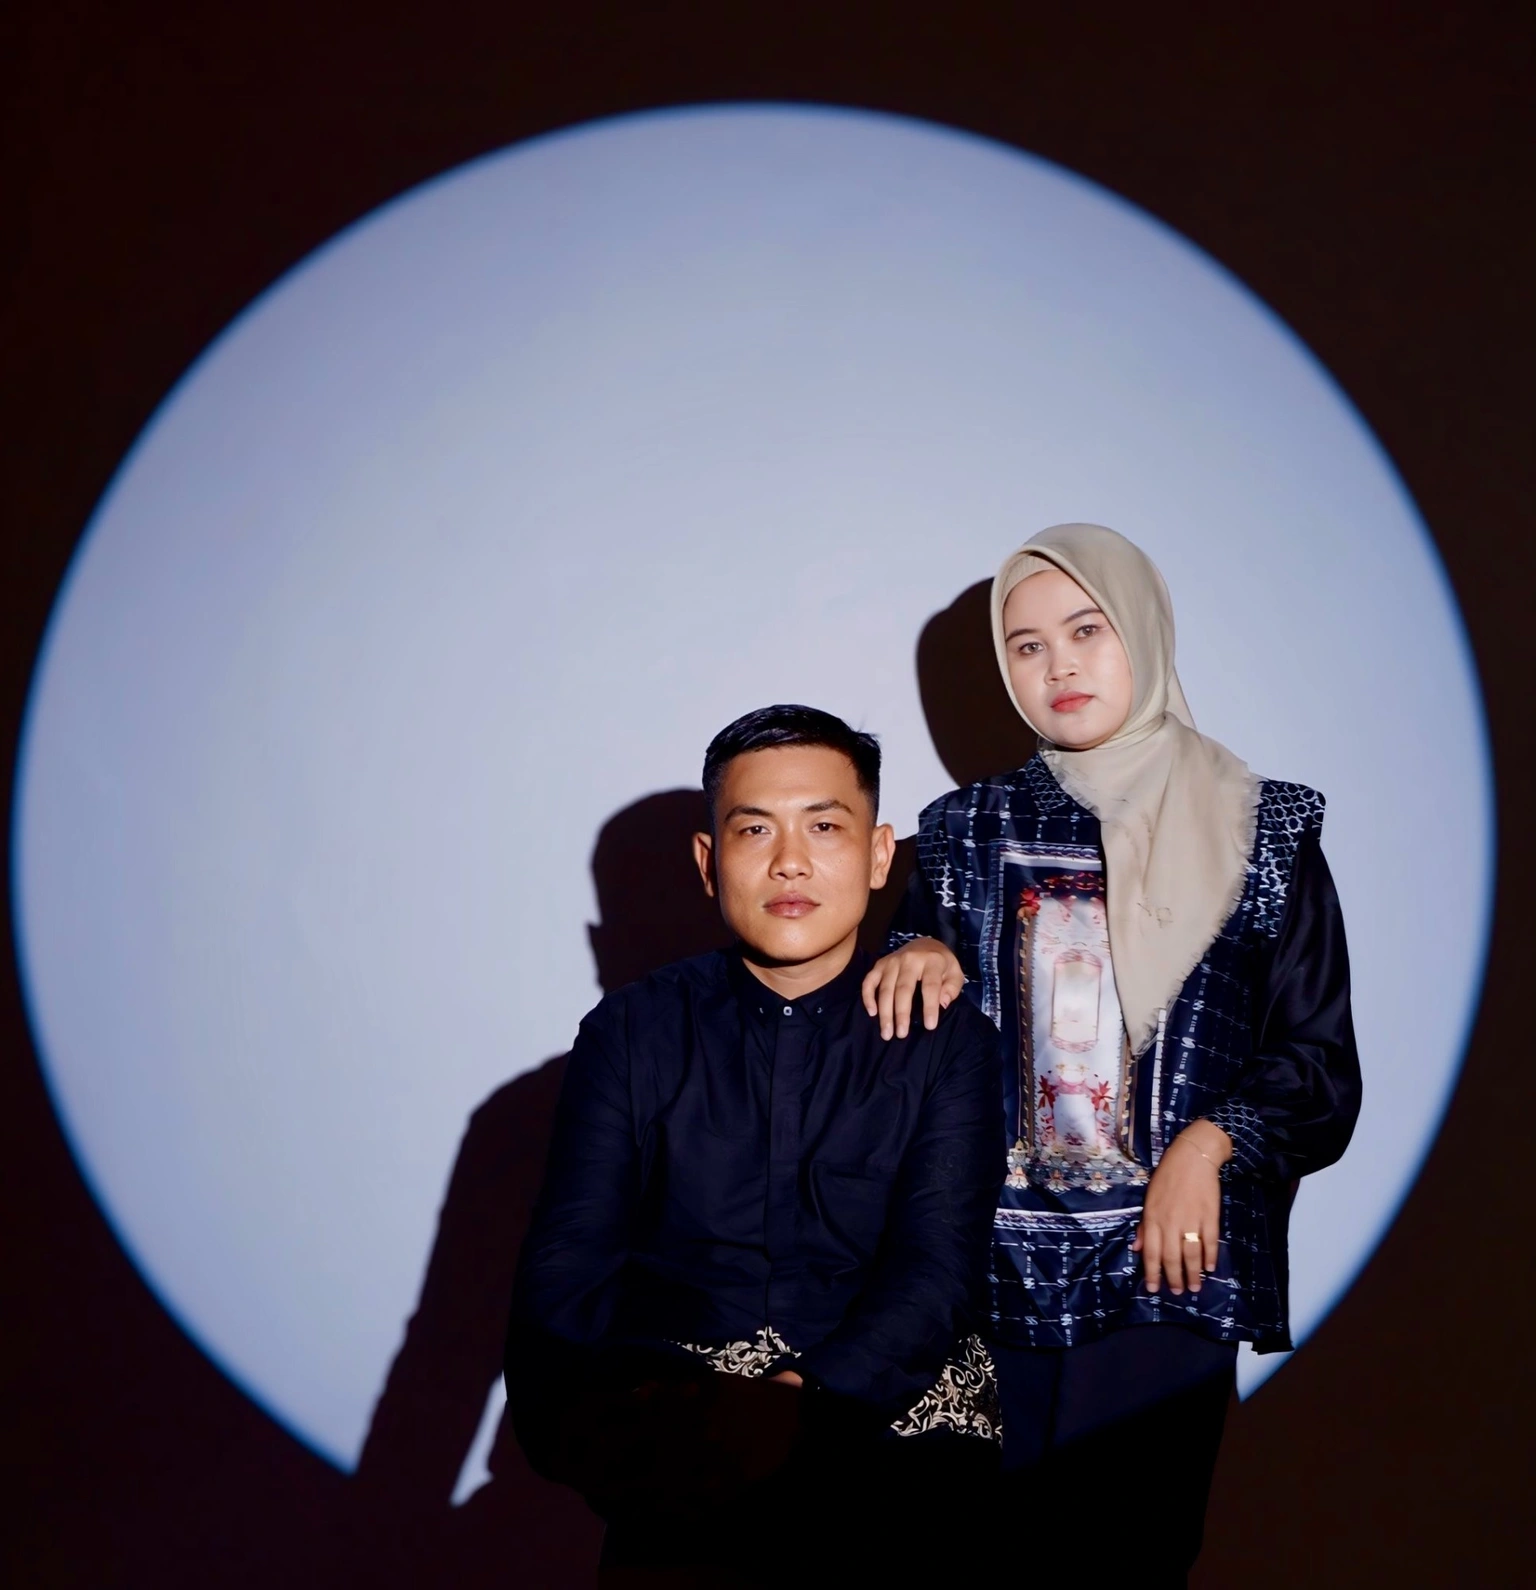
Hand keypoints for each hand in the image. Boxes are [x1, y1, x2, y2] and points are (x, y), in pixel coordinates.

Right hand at [860, 938, 964, 1038]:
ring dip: (884, 1012)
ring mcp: (892, 961)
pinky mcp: (880, 964)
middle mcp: (909, 959)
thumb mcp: (955, 972)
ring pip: (885, 988)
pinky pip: (869, 981)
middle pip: (903, 988)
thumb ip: (952, 988)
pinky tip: (872, 1013)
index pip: (930, 985)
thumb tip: (942, 1003)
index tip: (930, 1026)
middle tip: (901, 1034)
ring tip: (887, 1033)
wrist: (926, 943)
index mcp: (932, 961)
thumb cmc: (941, 964)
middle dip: (901, 1013)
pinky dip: (868, 997)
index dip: (929, 1006)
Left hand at [1131, 1120, 1231, 1295]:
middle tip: (1178, 1292)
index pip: (1150, 1252)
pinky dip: (1210, 1257)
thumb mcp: (1149, 1199)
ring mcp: (1191, 1220)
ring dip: (1193, 1273)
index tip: (1153, 1289)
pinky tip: (1210, 1268)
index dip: (1151, 1273)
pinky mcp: (1210, 1216)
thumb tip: (1137, 1248)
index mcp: (1153, 1218)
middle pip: (1171, 1257)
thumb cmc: (1167, 1178)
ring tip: (1195, 1287)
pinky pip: (1210, 1242)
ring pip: (1191, 1254)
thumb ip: (1145, 1225)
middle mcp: (1170, 1222)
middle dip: (1174, 1278)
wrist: (1192, 1158)